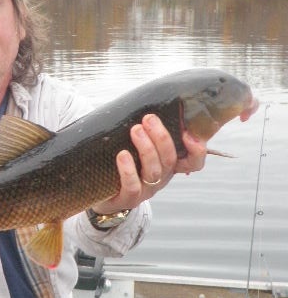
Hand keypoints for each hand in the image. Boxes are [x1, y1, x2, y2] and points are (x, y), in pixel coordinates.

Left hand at [91, 114, 206, 214]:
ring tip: (135, 130)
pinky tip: (122, 155)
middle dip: (162, 138)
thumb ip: (146, 128)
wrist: (101, 192)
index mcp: (168, 165)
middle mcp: (161, 178)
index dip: (197, 150)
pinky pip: (132, 185)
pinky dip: (128, 169)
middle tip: (148, 119)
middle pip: (170, 160)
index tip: (188, 133)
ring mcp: (146, 190)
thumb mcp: (137, 145)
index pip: (194, 162)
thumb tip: (145, 99)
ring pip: (154, 171)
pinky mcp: (128, 198)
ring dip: (146, 148)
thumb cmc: (121, 162)